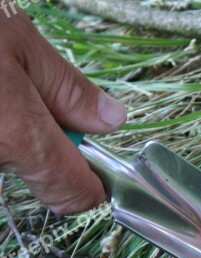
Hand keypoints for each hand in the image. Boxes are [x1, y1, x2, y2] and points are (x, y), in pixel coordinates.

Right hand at [0, 14, 126, 213]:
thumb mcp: (17, 40)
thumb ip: (67, 89)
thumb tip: (111, 120)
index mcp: (15, 137)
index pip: (75, 194)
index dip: (93, 181)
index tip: (98, 161)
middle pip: (35, 171)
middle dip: (40, 139)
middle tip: (22, 90)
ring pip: (5, 156)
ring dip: (9, 130)